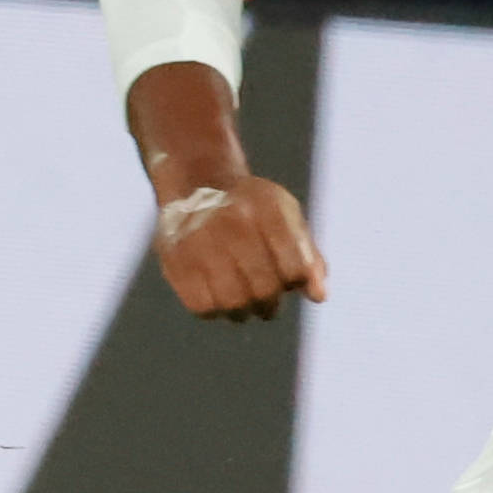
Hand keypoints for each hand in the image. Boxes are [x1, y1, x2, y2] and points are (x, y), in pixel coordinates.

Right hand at [152, 175, 327, 321]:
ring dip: (243, 311)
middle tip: (265, 299)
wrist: (197, 182)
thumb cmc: (251, 207)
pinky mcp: (174, 259)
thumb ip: (308, 255)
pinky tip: (218, 295)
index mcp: (266, 208)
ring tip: (243, 300)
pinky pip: (203, 307)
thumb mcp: (286, 216)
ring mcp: (200, 241)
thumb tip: (318, 297)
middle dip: (270, 302)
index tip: (288, 276)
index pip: (293, 269)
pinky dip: (216, 310)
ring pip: (233, 304)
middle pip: (264, 290)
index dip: (294, 281)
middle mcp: (231, 222)